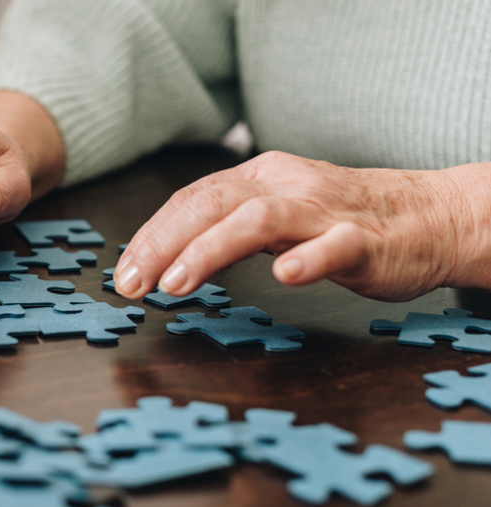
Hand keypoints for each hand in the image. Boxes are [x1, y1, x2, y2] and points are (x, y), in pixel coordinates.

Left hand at [112, 151, 483, 302]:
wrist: (426, 215)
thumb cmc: (339, 220)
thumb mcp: (273, 217)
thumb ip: (225, 232)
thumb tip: (167, 258)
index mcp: (259, 179)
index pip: (192, 200)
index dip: (152, 235)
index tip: (125, 273)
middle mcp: (284, 186)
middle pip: (212, 205)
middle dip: (164, 243)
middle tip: (134, 283)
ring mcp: (323, 210)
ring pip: (259, 220)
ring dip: (211, 250)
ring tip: (176, 283)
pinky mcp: (363, 239)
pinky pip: (333, 245)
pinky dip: (307, 259)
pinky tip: (284, 277)